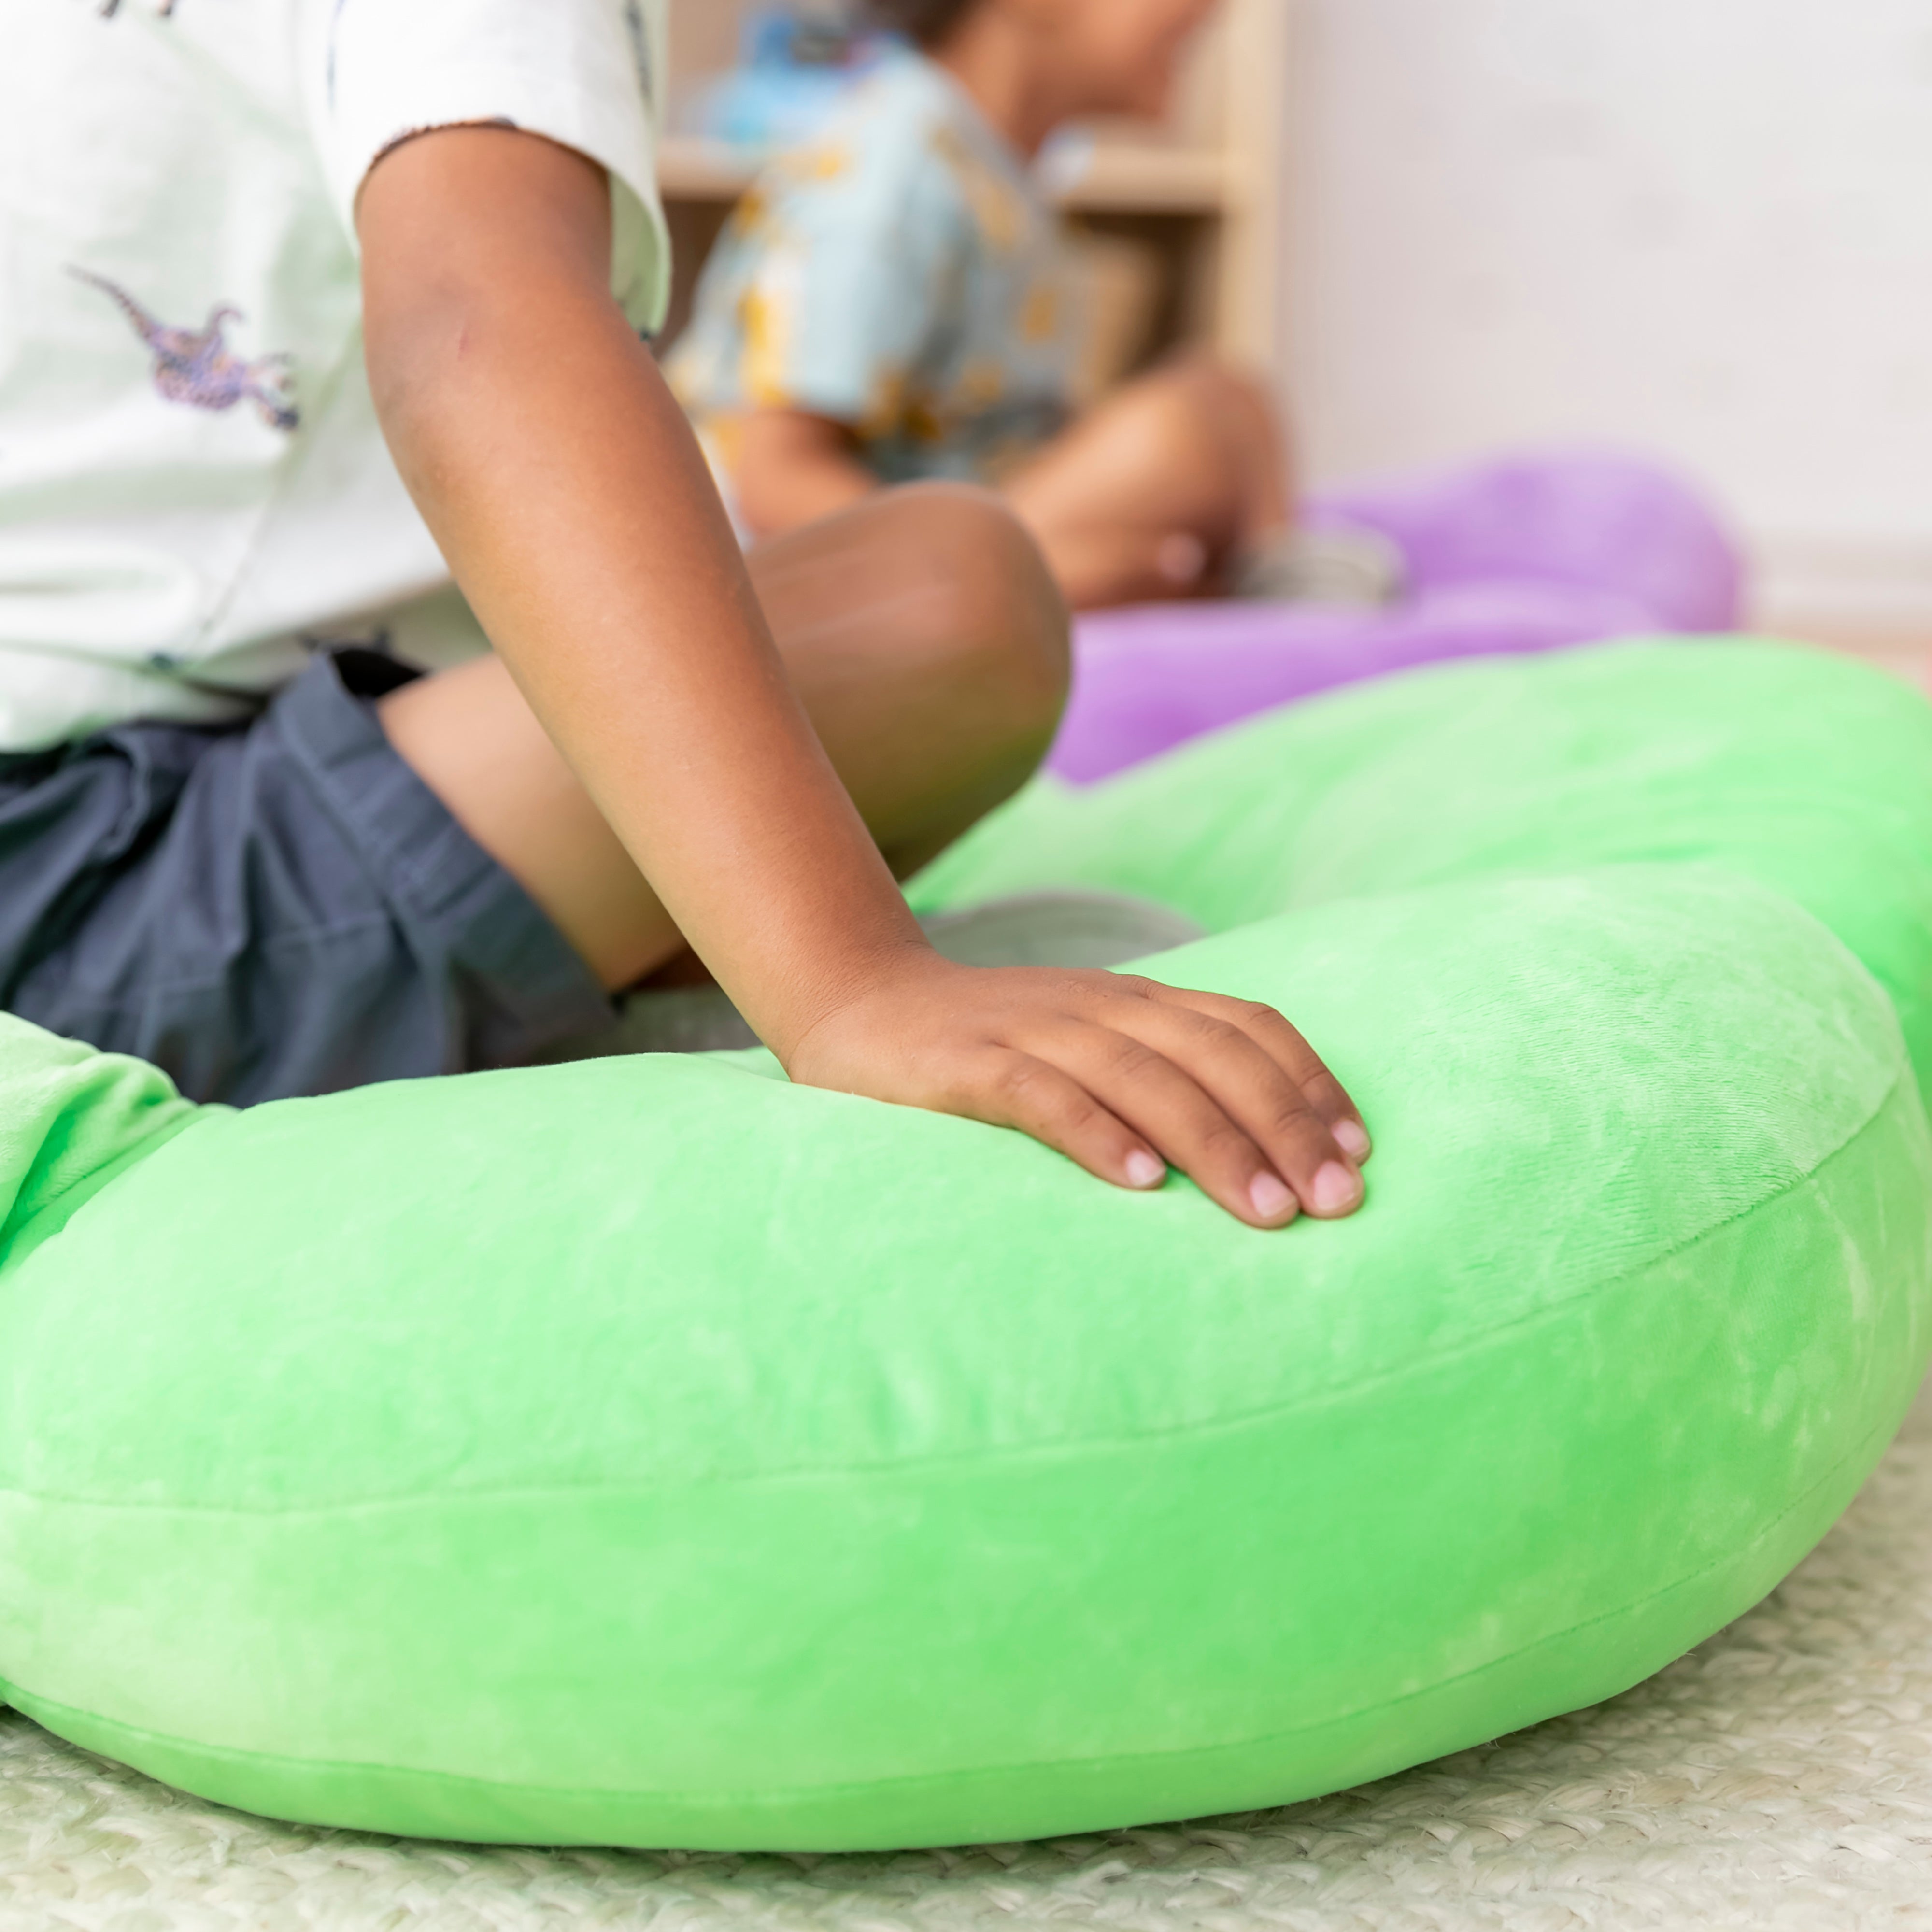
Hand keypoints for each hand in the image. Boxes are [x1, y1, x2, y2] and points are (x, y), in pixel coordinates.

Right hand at [784, 953, 1369, 1228]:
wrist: (860, 1002)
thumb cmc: (995, 1048)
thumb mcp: (1089, 1049)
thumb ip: (1162, 1081)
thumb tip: (1264, 1161)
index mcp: (1136, 1002)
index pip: (1247, 1026)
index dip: (1310, 1084)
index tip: (1358, 1156)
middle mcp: (1098, 1006)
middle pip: (1213, 1055)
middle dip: (1284, 1126)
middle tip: (1335, 1204)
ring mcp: (1031, 1031)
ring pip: (1142, 1076)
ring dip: (1213, 1142)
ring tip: (1266, 1211)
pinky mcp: (966, 1064)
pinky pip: (1040, 1095)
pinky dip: (1095, 1134)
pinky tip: (1139, 1184)